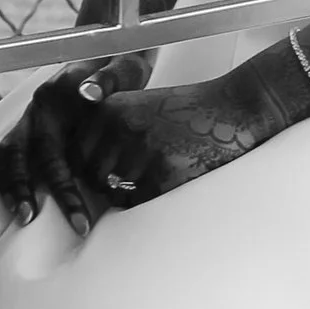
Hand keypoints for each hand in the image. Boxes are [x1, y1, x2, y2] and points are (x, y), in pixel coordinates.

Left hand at [0, 49, 309, 236]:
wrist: (234, 109)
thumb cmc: (187, 112)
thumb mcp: (140, 106)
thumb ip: (109, 130)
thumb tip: (82, 171)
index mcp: (111, 111)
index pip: (75, 154)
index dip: (84, 169)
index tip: (99, 175)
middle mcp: (121, 130)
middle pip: (91, 177)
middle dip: (104, 187)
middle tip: (124, 186)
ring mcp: (143, 152)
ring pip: (115, 194)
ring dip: (127, 197)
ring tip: (148, 186)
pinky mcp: (165, 173)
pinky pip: (141, 202)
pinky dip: (148, 201)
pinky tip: (164, 186)